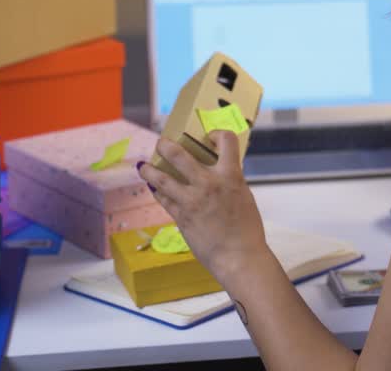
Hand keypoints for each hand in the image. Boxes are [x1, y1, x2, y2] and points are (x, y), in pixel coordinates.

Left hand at [137, 131, 268, 282]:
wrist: (239, 257)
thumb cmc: (247, 230)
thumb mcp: (243, 196)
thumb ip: (229, 182)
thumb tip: (218, 173)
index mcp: (231, 176)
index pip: (226, 140)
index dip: (217, 134)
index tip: (209, 137)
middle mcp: (208, 184)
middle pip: (179, 155)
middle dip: (165, 145)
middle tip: (161, 143)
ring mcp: (192, 200)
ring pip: (161, 179)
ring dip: (149, 170)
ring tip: (143, 166)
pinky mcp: (181, 217)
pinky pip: (164, 200)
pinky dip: (158, 193)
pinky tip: (155, 189)